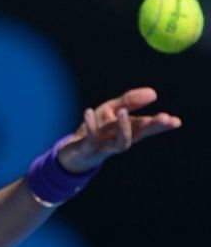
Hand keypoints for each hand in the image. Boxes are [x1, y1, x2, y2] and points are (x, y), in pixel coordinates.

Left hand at [58, 87, 181, 172]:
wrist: (71, 153)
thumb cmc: (95, 130)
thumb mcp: (109, 111)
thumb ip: (129, 101)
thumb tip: (154, 93)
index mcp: (127, 131)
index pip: (147, 127)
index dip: (161, 125)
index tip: (176, 121)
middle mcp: (118, 140)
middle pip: (139, 135)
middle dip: (152, 128)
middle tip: (165, 119)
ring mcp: (105, 147)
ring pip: (120, 144)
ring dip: (123, 128)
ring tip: (122, 111)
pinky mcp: (88, 150)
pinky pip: (92, 139)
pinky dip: (91, 125)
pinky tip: (88, 111)